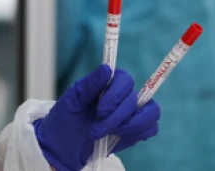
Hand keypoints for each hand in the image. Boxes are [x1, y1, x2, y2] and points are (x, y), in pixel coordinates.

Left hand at [33, 65, 159, 170]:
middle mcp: (123, 95)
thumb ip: (91, 84)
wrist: (64, 146)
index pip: (125, 79)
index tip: (101, 109)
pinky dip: (138, 133)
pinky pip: (151, 128)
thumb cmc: (66, 119)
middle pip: (135, 99)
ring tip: (108, 134)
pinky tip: (118, 137)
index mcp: (108, 83)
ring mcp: (132, 112)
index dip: (117, 94)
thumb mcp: (73, 100)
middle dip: (116, 117)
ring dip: (130, 126)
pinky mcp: (136, 130)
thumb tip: (107, 68)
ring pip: (150, 112)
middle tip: (96, 129)